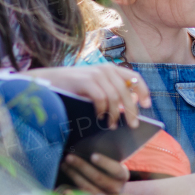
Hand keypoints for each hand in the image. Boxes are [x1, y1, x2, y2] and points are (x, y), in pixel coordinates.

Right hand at [28, 65, 151, 128]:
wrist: (48, 81)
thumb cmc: (73, 88)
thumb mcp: (96, 87)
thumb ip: (111, 91)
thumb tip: (129, 106)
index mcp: (111, 69)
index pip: (135, 77)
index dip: (143, 91)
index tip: (146, 105)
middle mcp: (105, 69)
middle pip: (127, 90)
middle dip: (131, 110)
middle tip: (133, 125)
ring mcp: (95, 73)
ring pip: (115, 96)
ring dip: (115, 114)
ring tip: (112, 125)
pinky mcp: (85, 80)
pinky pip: (100, 98)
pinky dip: (102, 110)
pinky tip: (99, 118)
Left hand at [60, 152, 128, 194]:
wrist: (112, 190)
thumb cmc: (109, 172)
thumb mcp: (112, 166)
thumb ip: (103, 161)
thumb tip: (86, 151)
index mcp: (123, 176)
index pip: (116, 169)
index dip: (104, 163)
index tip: (92, 155)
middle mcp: (117, 189)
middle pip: (98, 178)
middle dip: (82, 166)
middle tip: (69, 157)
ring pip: (88, 188)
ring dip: (74, 176)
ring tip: (64, 166)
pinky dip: (72, 194)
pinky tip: (64, 189)